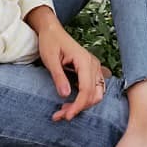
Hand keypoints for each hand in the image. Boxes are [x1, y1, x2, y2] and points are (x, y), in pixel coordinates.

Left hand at [25, 6, 107, 121]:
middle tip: (60, 115)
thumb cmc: (50, 42)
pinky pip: (94, 89)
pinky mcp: (91, 70)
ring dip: (83, 105)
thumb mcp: (50, 59)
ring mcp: (94, 67)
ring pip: (96, 94)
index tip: (66, 116)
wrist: (52, 30)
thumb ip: (59, 77)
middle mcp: (93, 64)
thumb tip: (65, 95)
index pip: (87, 90)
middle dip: (79, 108)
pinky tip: (71, 103)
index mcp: (84, 61)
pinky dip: (84, 99)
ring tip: (64, 111)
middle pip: (94, 94)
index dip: (78, 106)